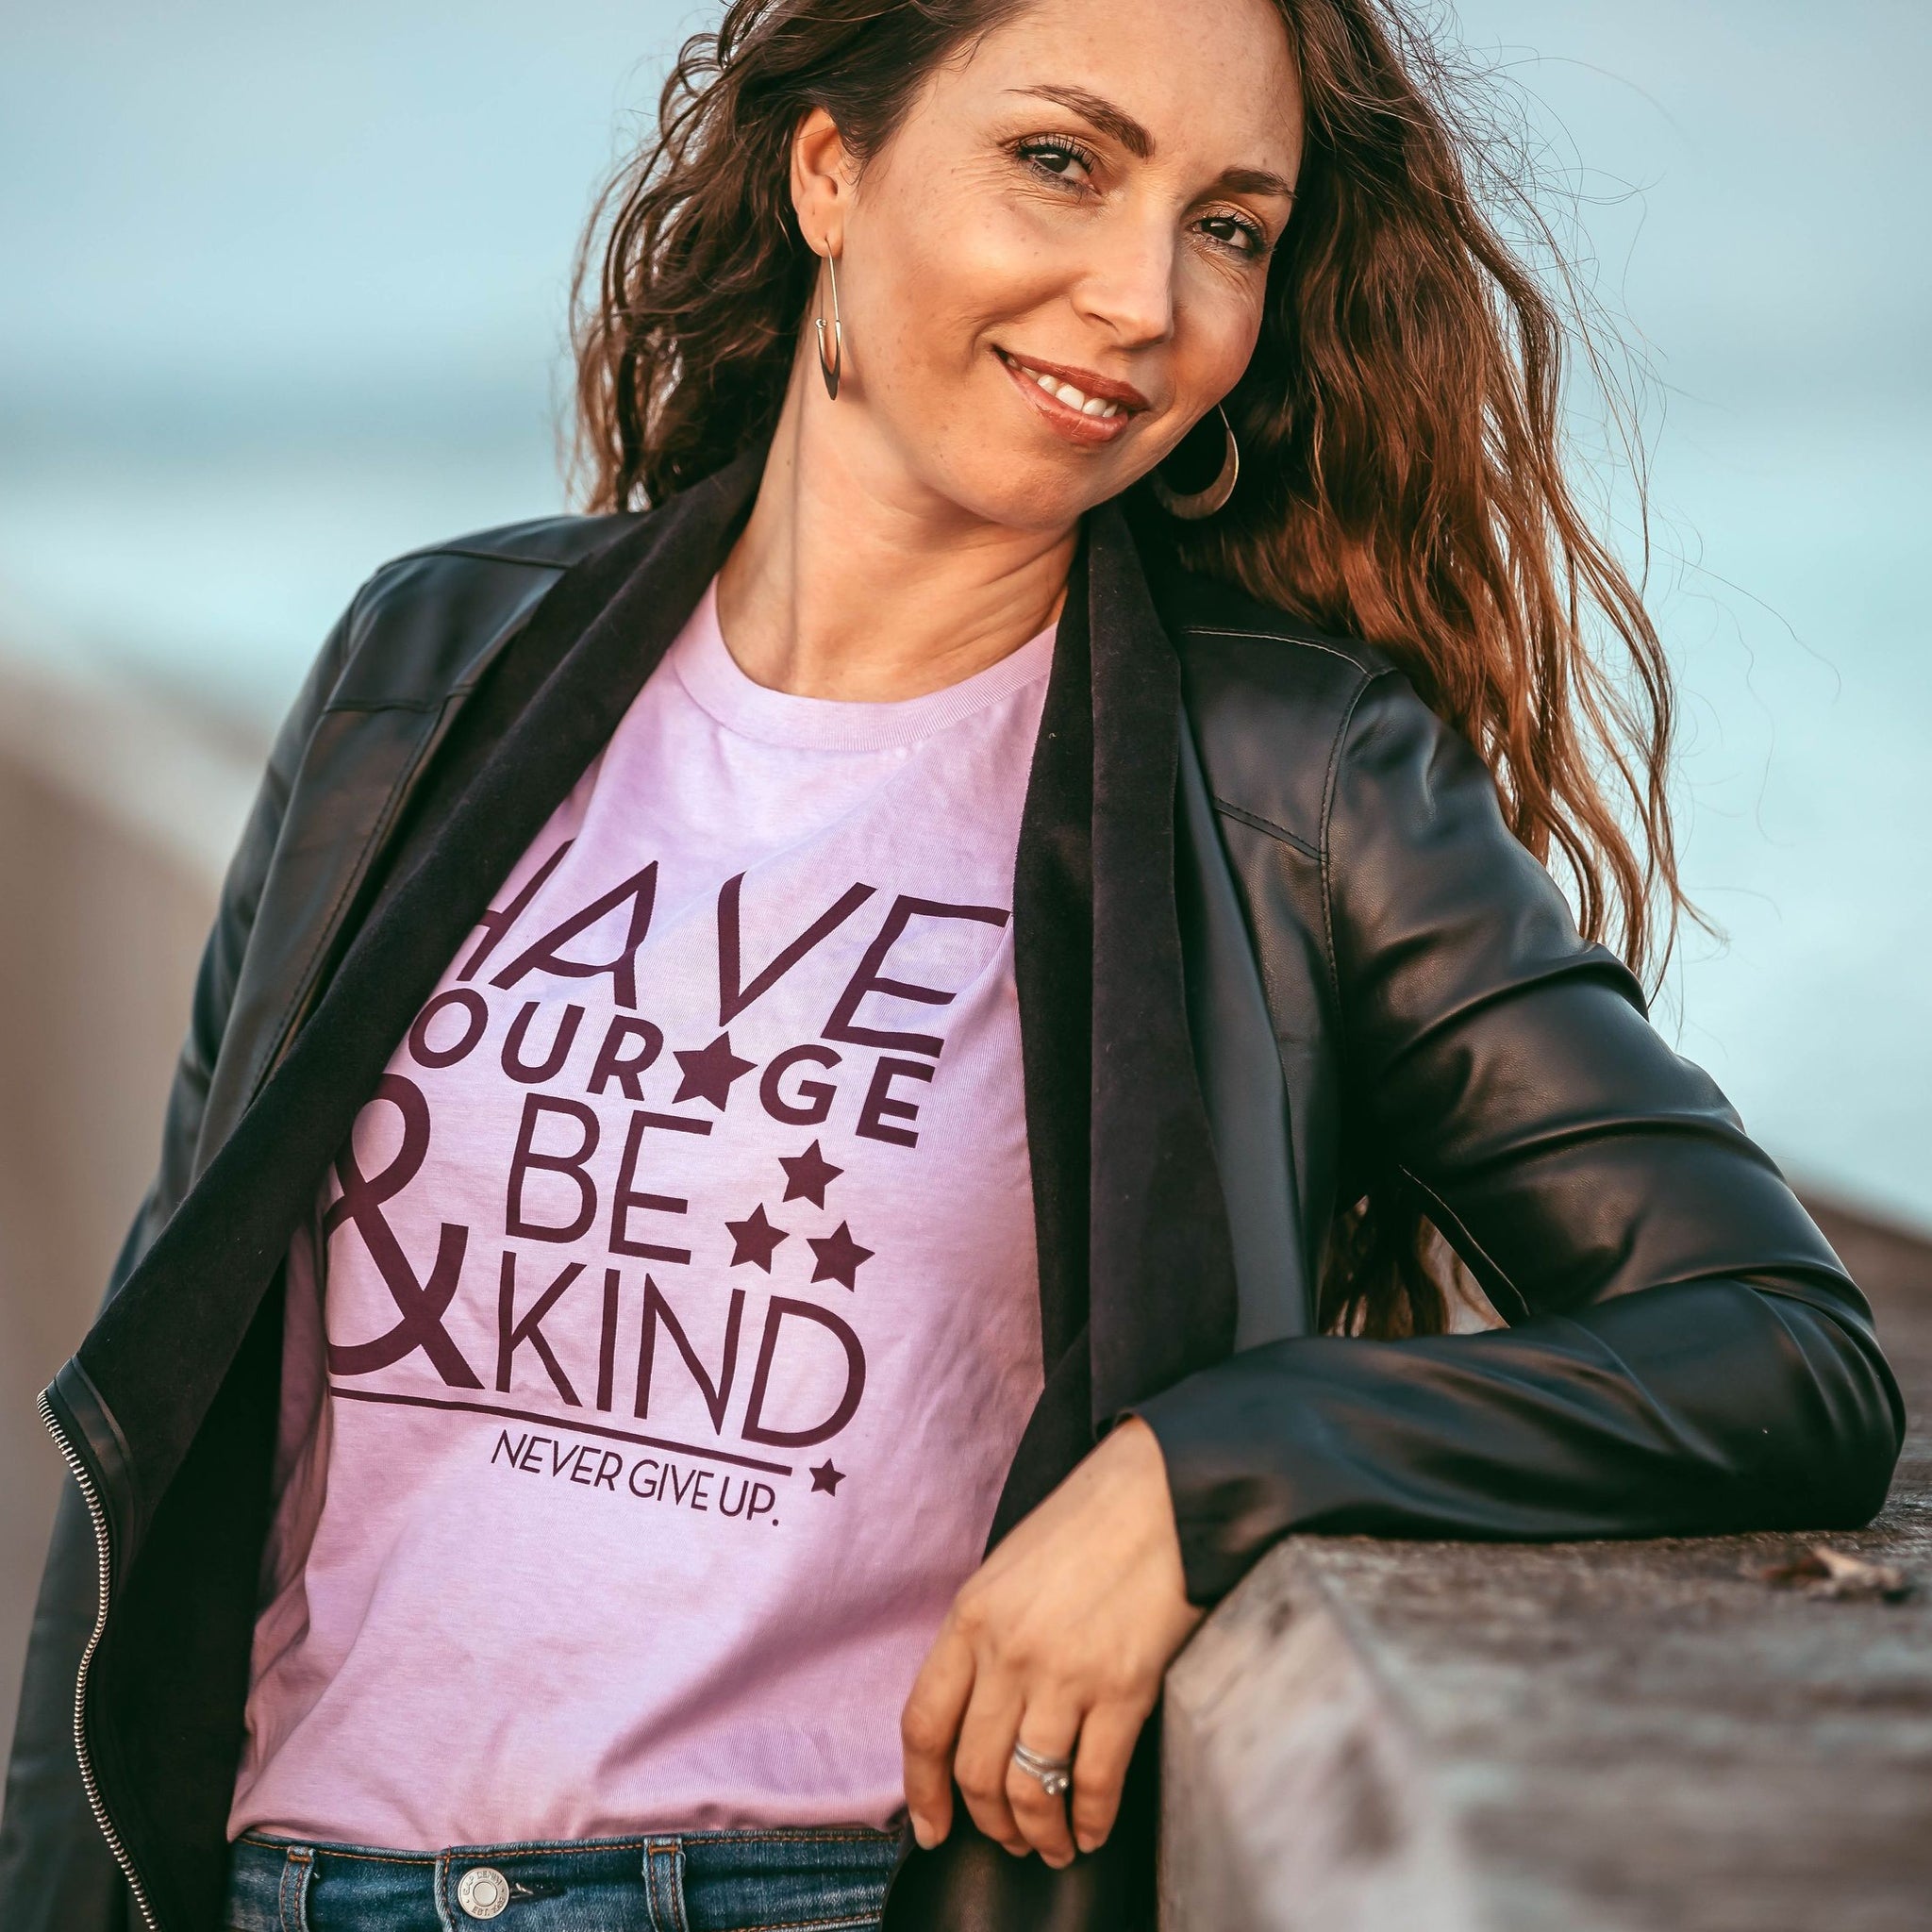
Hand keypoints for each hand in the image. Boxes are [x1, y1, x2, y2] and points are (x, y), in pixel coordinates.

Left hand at [900, 1416, 1203, 1866]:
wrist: (1160, 1491)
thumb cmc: (1088, 1522)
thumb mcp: (1009, 1568)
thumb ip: (986, 1635)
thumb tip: (980, 1710)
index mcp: (971, 1616)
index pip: (923, 1723)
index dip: (922, 1790)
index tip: (933, 1827)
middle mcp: (1007, 1651)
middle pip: (975, 1769)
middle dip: (989, 1822)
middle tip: (1009, 1840)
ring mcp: (1064, 1672)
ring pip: (1030, 1788)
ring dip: (1038, 1833)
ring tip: (1052, 1846)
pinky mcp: (1123, 1688)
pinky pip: (1095, 1780)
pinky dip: (1091, 1820)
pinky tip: (1093, 1830)